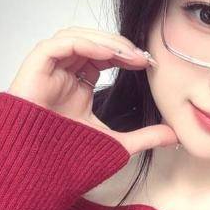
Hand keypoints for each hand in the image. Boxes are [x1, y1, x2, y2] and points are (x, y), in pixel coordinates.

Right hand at [6, 26, 178, 155]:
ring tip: (127, 55)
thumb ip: (144, 137)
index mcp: (79, 85)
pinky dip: (82, 43)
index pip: (103, 56)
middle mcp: (63, 74)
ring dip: (103, 41)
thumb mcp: (115, 143)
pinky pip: (57, 45)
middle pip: (90, 41)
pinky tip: (105, 53)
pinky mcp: (35, 70)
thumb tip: (175, 136)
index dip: (125, 54)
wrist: (39, 172)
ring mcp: (49, 71)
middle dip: (118, 44)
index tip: (148, 62)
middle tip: (141, 56)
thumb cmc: (66, 159)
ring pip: (74, 37)